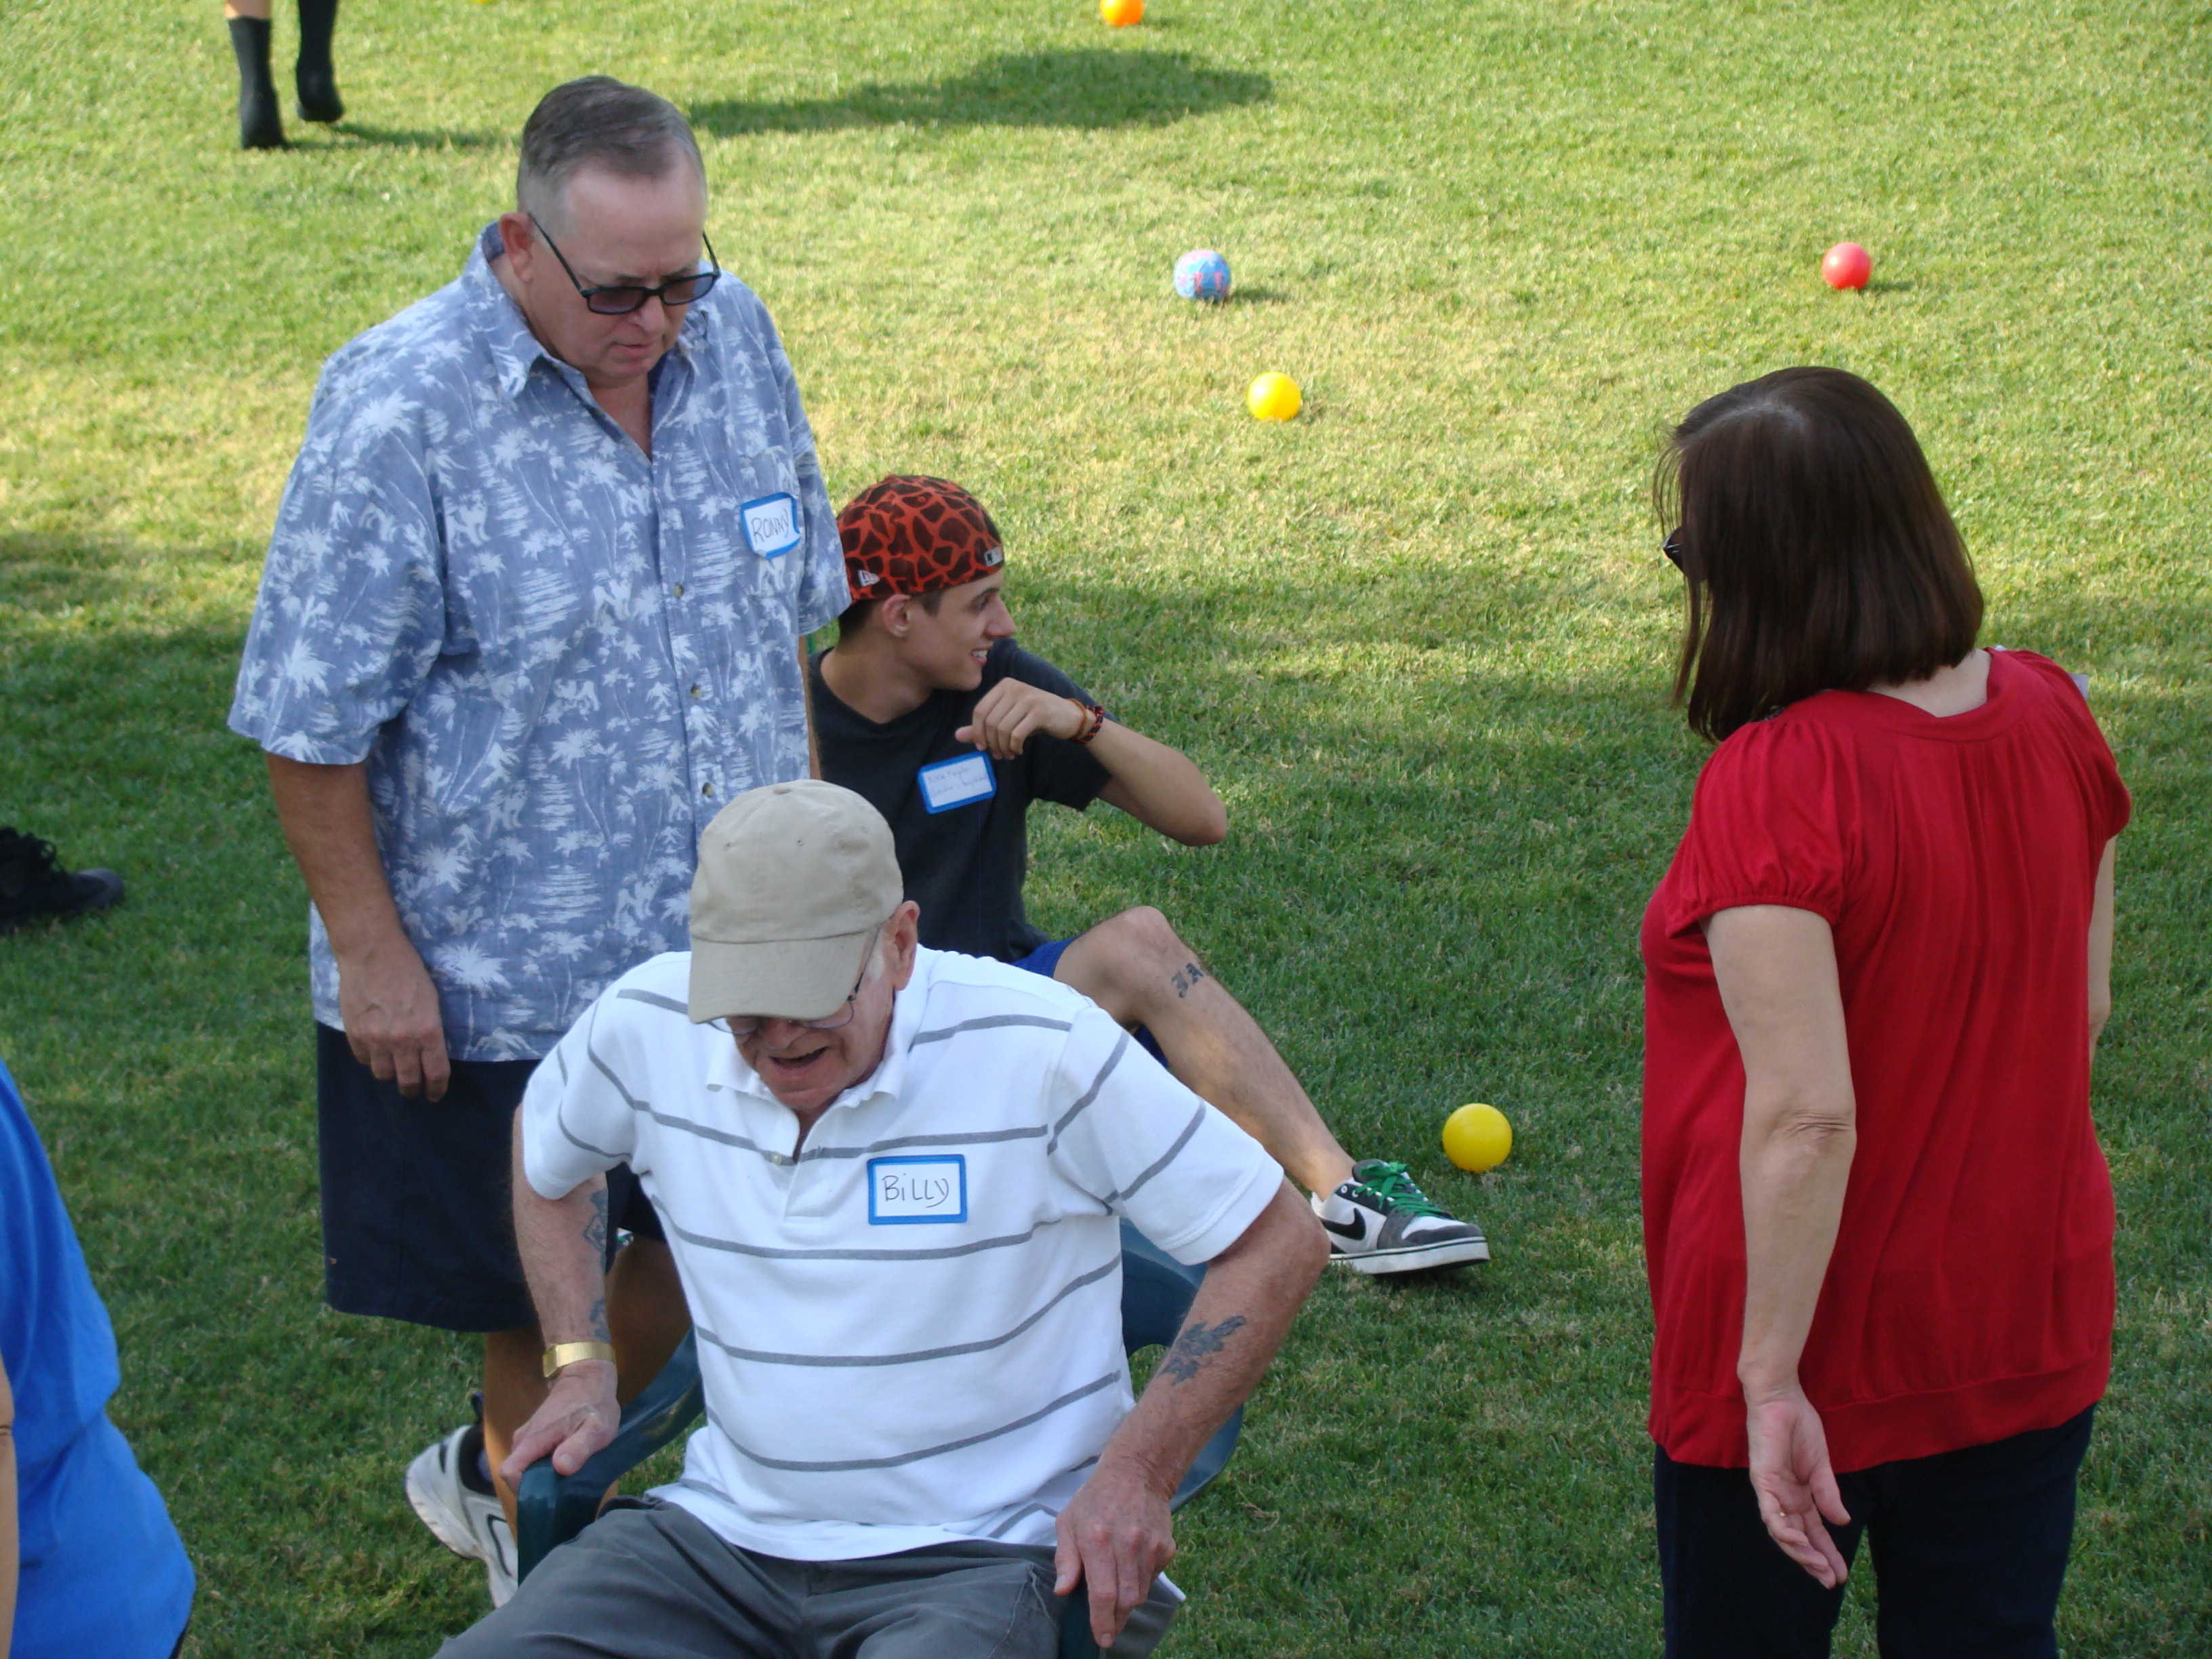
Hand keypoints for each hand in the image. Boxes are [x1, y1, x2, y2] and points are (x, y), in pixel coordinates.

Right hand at [335, 936, 450, 1100]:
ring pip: (383, 1075)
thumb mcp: (432, 1001)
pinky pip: (363, 1060)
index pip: (435, 1074)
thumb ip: (430, 1030)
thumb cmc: (409, 971)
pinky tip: (375, 1051)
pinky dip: (371, 1059)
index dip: (436, 1090)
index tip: (435, 1095)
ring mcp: (376, 1039)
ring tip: (394, 1069)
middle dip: (413, 1089)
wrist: (372, 953)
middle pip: (408, 1082)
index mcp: (428, 1032)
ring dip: (391, 1075)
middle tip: (415, 1089)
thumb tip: (429, 1053)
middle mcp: (402, 1041)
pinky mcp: (355, 1034)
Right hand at [499, 1360, 619, 1483]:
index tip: (546, 1496)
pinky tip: (566, 1468)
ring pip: (525, 1469)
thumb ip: (579, 1447)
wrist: (588, 1380)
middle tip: (564, 1491)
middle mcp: (523, 1439)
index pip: (509, 1473)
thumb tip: (561, 1467)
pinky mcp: (534, 1438)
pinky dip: (545, 1469)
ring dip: (542, 1479)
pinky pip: (532, 1461)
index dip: (522, 1490)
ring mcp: (527, 1438)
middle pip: (517, 1475)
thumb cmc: (594, 1403)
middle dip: (536, 1488)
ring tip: (568, 1479)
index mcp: (533, 1439)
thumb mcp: (597, 1427)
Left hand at [955, 680, 1083, 760]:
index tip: (982, 747)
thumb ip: (983, 727)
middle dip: (991, 743)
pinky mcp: (1039, 711)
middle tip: (997, 755)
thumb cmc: (1036, 718)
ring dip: (1002, 747)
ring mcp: (1027, 698)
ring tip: (1007, 755)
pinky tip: (1017, 750)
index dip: (977, 732)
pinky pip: (1016, 734)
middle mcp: (1014, 688)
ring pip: (1002, 729)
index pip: (980, 710)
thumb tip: (957, 736)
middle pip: (990, 721)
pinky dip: (1013, 746)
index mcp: (1004, 686)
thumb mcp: (1008, 720)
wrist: (1068, 717)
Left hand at [1053, 1454, 1175, 1648]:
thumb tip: (1063, 1591)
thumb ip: (1066, 1559)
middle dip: (1116, 1620)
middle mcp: (1127, 1544)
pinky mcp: (1165, 1547)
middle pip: (1127, 1600)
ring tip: (1116, 1598)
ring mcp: (1150, 1546)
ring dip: (1128, 1603)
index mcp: (1098, 1539)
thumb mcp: (1068, 1522)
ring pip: (1141, 1593)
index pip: (1104, 1593)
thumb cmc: (1095, 1498)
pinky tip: (1130, 1569)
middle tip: (1107, 1627)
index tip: (1101, 1639)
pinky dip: (1141, 1582)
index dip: (1102, 1621)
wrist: (1137, 1472)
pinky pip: (1153, 1578)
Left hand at [1744, 1383, 1851, 1586]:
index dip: (1825, 1552)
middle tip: (1830, 1581)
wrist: (1782, 1397)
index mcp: (1797, 1494)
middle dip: (1813, 1560)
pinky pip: (1768, 1510)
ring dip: (1800, 1551)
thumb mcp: (1821, 1465)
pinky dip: (1782, 1528)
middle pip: (1796, 1537)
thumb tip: (1842, 1522)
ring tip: (1818, 1567)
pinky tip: (1797, 1542)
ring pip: (1781, 1530)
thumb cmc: (1799, 1425)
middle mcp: (1781, 1496)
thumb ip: (1828, 1494)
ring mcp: (1770, 1489)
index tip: (1841, 1573)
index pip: (1811, 1530)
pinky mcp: (1762, 1478)